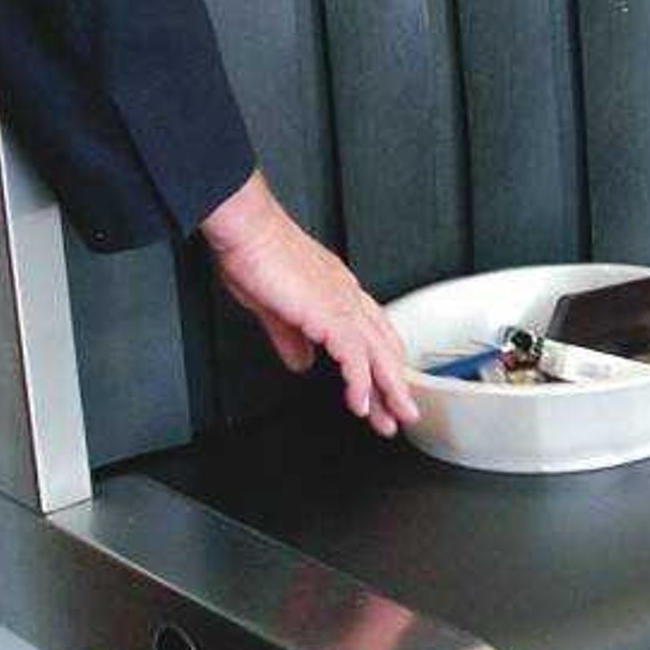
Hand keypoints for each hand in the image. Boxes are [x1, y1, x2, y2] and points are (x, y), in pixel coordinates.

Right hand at [201, 172, 418, 436]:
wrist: (247, 229)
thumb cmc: (255, 254)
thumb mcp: (274, 307)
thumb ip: (290, 338)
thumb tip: (301, 362)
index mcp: (337, 290)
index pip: (371, 333)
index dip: (380, 364)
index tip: (382, 391)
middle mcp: (346, 295)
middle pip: (383, 346)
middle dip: (393, 385)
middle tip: (401, 414)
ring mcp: (341, 302)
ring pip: (377, 353)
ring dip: (387, 390)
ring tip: (392, 419)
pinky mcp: (329, 312)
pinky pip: (354, 355)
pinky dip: (359, 383)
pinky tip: (360, 404)